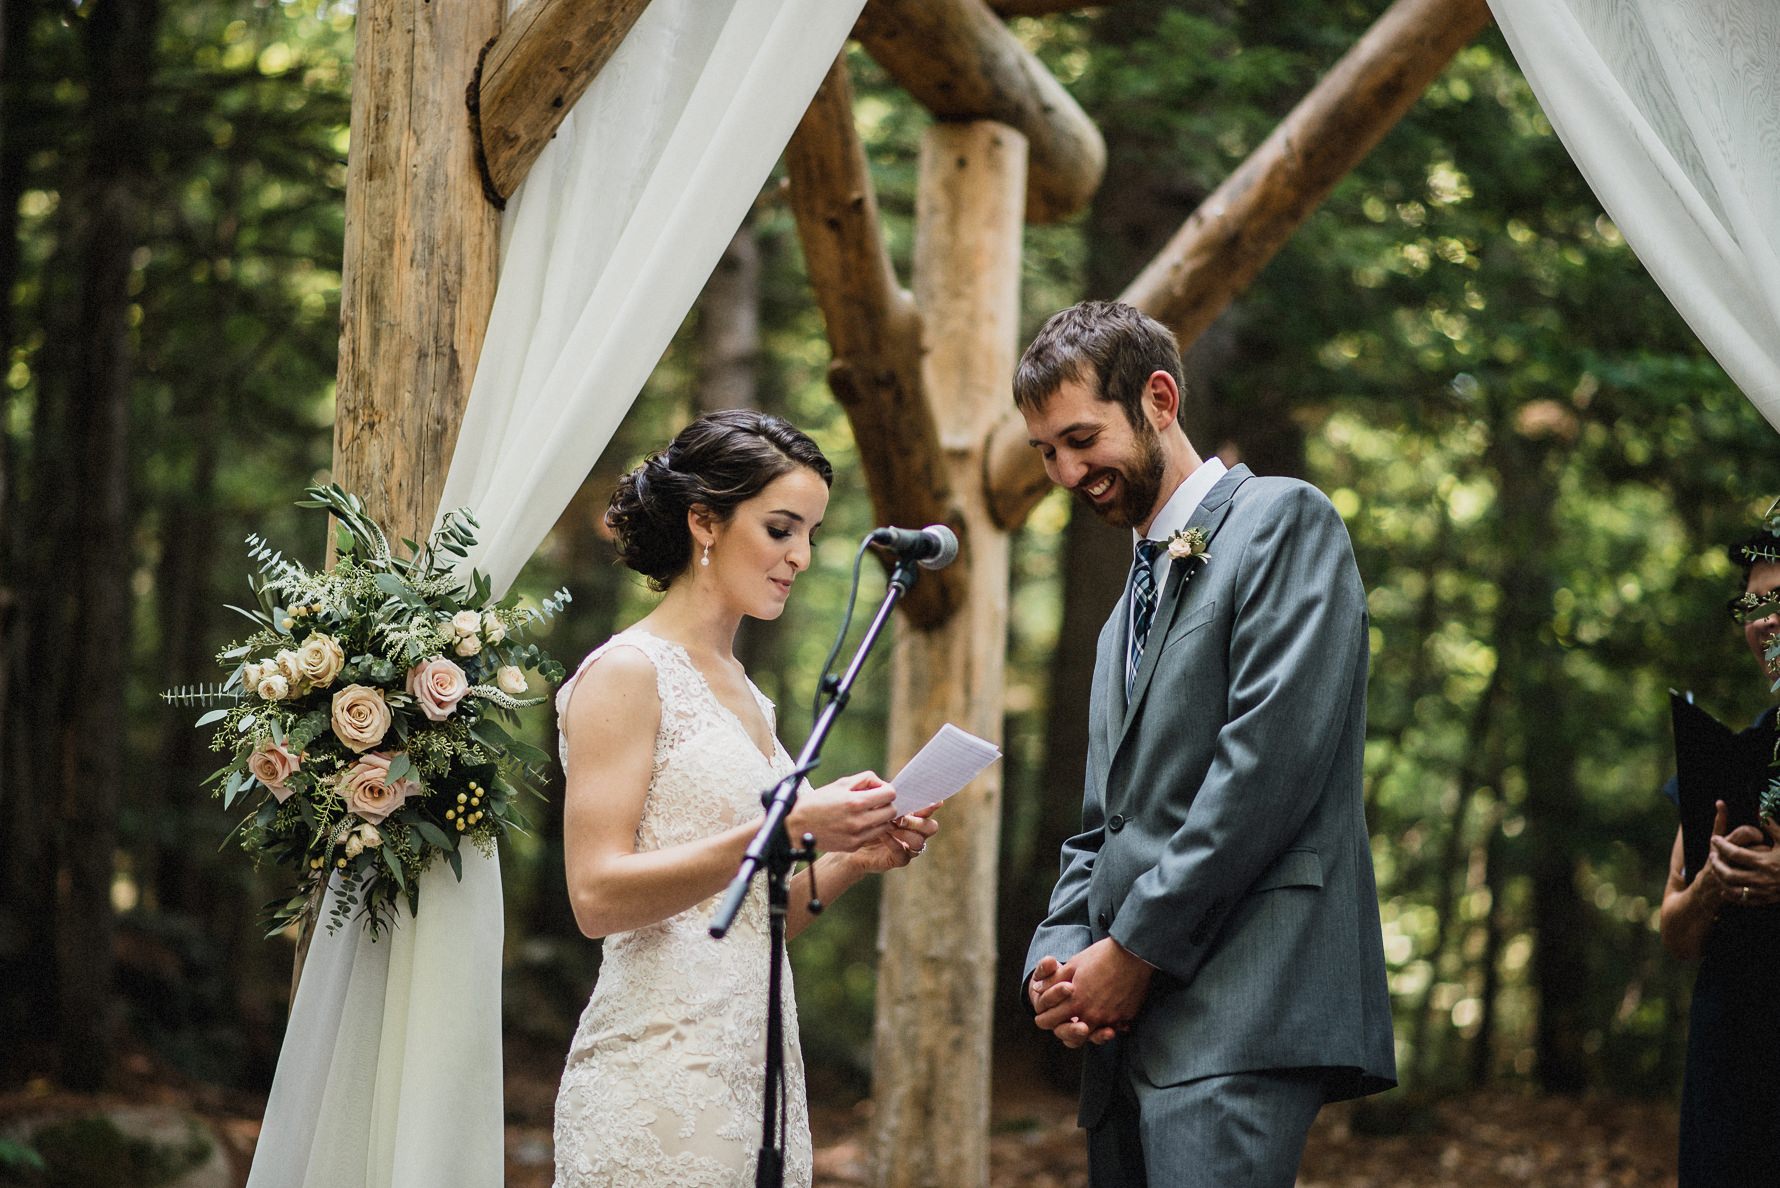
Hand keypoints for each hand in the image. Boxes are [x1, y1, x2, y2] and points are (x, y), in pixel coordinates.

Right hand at [785, 772, 897, 852]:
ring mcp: (857, 836)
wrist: (796, 826)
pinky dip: (869, 829)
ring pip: (885, 826)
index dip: (886, 790)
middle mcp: (858, 821)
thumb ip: (864, 780)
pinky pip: (872, 836)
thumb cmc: (817, 802)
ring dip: (880, 818)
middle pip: (892, 812)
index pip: (890, 794)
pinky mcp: (853, 846)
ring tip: (866, 813)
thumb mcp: (840, 784)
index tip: (879, 791)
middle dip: (886, 804)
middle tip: (875, 802)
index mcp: (855, 802)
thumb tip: (881, 784)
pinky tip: (856, 824)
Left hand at [844, 805, 940, 873]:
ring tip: (890, 825)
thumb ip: (888, 799)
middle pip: (931, 827)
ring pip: (919, 842)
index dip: (932, 806)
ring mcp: (909, 846)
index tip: (934, 802)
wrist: (852, 840)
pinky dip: (893, 842)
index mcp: (914, 815)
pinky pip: (903, 853)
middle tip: (901, 817)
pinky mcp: (899, 859)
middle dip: (918, 822)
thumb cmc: (866, 818)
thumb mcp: (877, 805)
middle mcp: (916, 832)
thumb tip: (891, 788)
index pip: (928, 810)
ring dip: (905, 832)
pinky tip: (882, 834)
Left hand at [1033, 938, 1151, 1036]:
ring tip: (1085, 1023)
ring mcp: (1110, 1019)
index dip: (1044, 1018)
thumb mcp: (1072, 965)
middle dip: (1064, 1029)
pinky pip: (1114, 1028)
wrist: (1133, 953)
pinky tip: (1107, 1017)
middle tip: (1063, 1022)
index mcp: (1075, 1002)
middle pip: (1071, 1035)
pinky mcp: (1126, 1018)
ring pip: (1093, 1036)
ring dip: (1087, 1030)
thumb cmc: (1100, 956)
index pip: (1050, 1021)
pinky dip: (1109, 1025)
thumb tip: (1037, 988)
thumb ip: (1053, 981)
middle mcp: (1092, 1016)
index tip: (1044, 1016)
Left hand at [1709, 808, 1779, 907]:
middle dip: (1717, 864)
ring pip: (1733, 889)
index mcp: (1765, 862)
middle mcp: (1762, 878)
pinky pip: (1744, 901)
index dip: (1722, 846)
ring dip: (1721, 880)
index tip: (1715, 839)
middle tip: (1712, 855)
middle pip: (1729, 874)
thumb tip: (1760, 811)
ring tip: (1716, 870)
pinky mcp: (1766, 900)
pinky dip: (1731, 895)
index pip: (1735, 853)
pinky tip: (1725, 889)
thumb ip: (1772, 826)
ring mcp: (1764, 891)